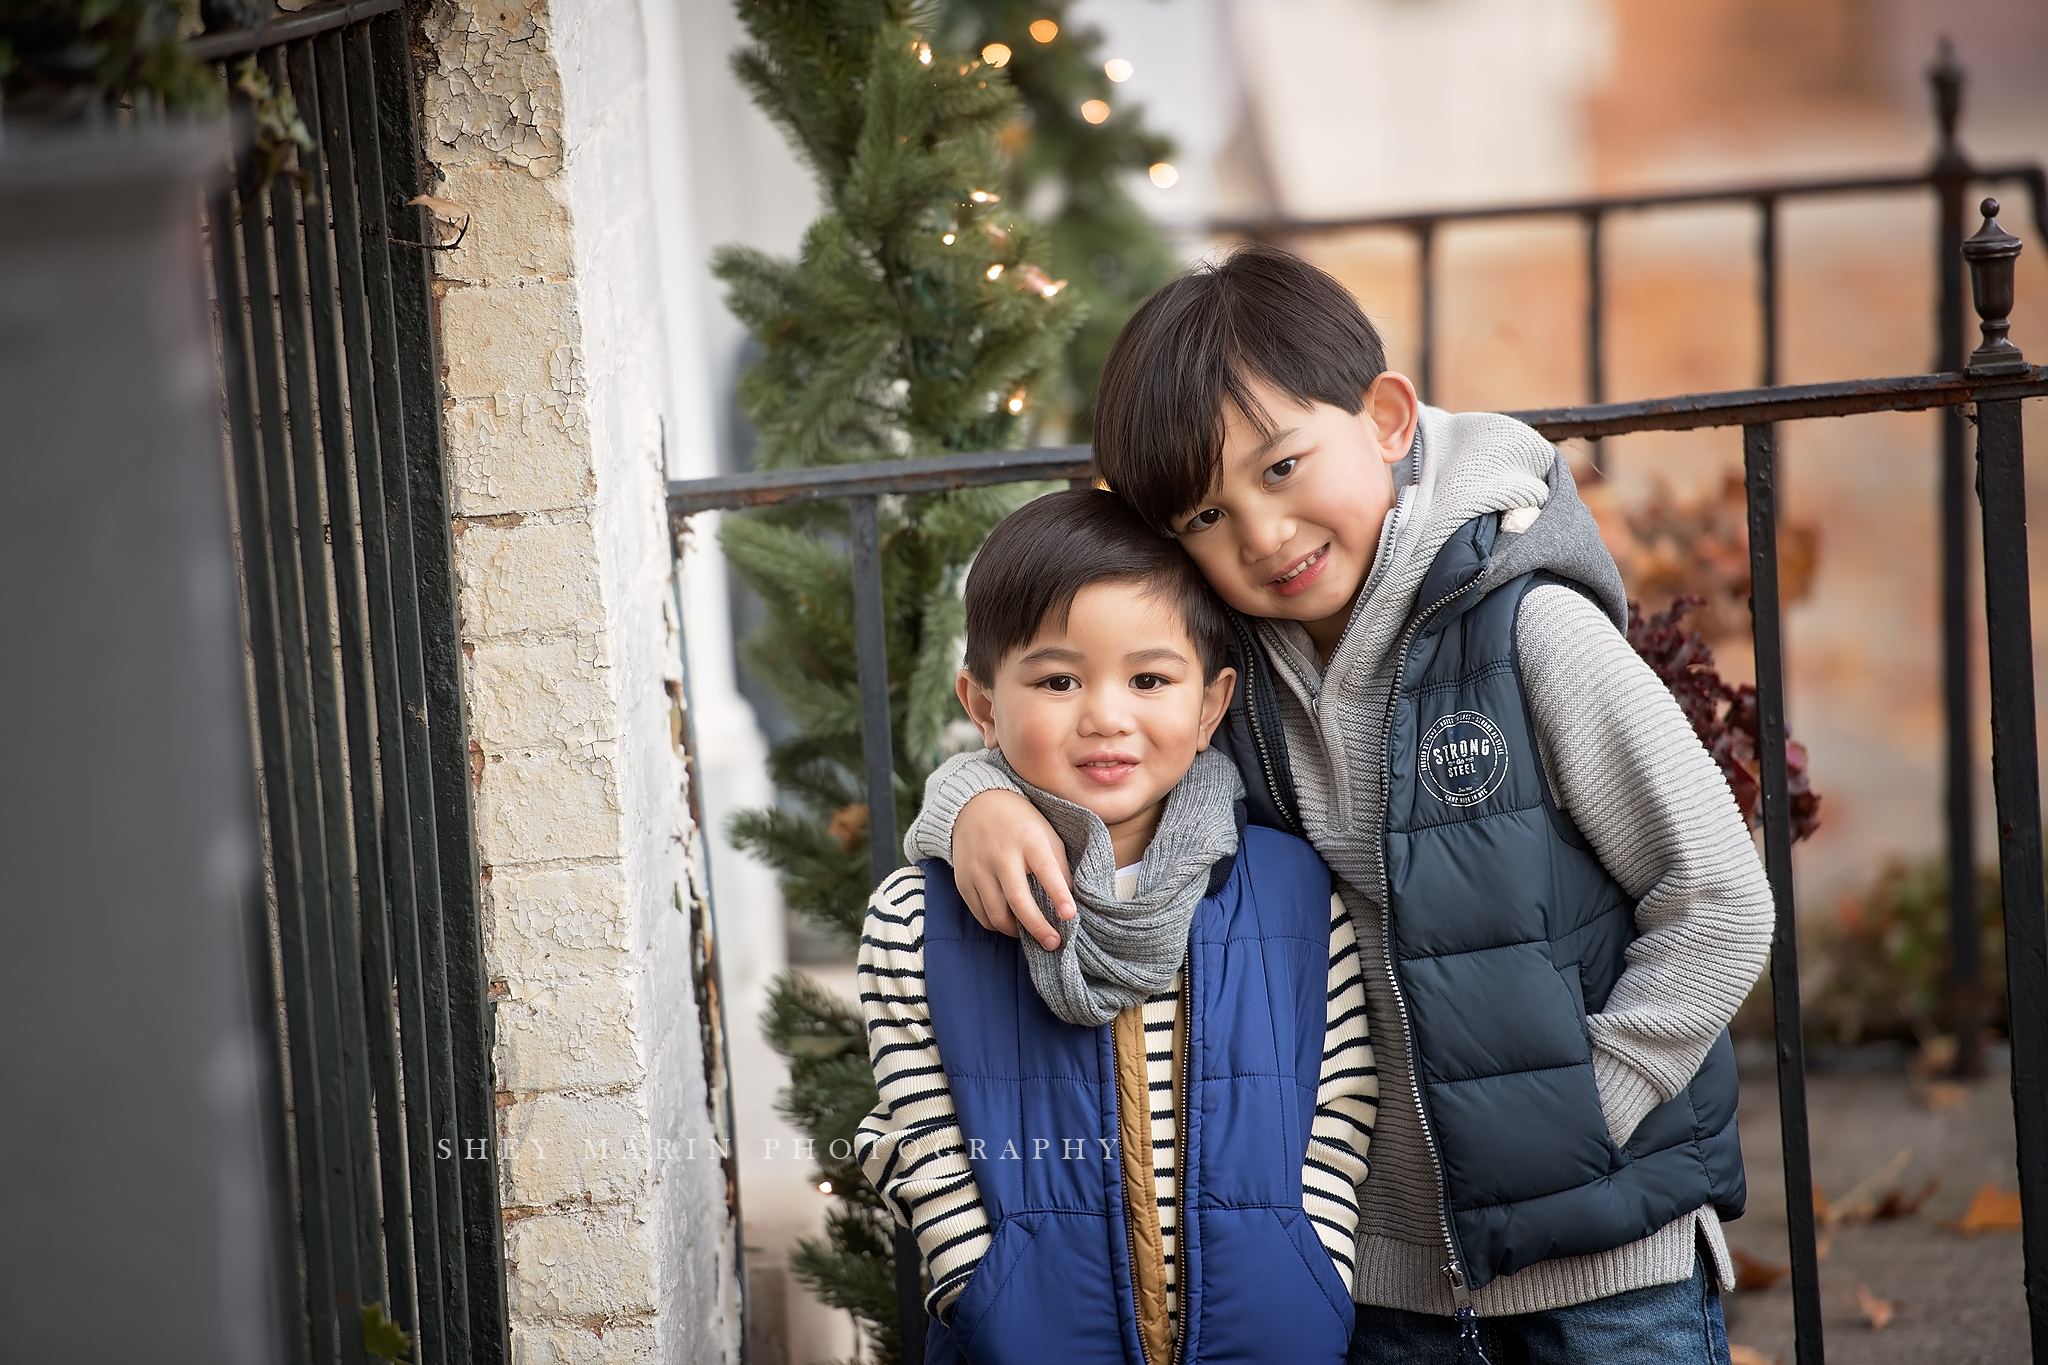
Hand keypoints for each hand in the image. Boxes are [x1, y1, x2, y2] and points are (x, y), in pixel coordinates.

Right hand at [953, 789, 1074, 948]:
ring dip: (1017, 931)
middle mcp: (1001, 854)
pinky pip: (981, 914)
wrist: (976, 805)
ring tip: (1032, 933)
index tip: (1070, 915)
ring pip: (997, 914)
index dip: (1059, 895)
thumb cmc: (1021, 824)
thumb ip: (1059, 866)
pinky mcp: (963, 880)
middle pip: (1018, 899)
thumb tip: (1068, 904)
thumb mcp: (1046, 835)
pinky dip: (997, 925)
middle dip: (1037, 927)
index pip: (1046, 871)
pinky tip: (1011, 922)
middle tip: (1053, 943)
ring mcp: (978, 868)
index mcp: (1028, 839)